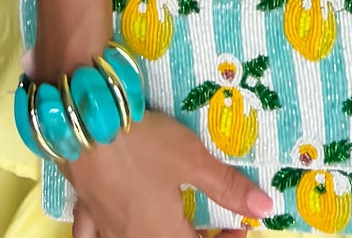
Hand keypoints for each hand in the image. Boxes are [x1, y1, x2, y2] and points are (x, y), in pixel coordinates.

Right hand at [61, 108, 275, 236]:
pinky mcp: (85, 209)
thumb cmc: (146, 144)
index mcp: (163, 234)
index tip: (242, 227)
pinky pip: (91, 236)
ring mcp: (106, 228)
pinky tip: (107, 230)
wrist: (87, 126)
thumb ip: (228, 186)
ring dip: (154, 236)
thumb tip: (266, 208)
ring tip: (168, 224)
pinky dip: (101, 237)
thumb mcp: (193, 160)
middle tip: (209, 225)